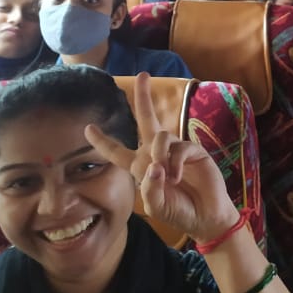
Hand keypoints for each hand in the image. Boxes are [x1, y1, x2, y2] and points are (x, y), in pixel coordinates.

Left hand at [84, 74, 238, 243]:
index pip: (117, 152)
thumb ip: (149, 187)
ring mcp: (176, 150)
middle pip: (146, 119)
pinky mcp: (193, 151)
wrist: (205, 216)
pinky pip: (179, 148)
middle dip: (143, 97)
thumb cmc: (178, 211)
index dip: (102, 141)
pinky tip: (177, 177)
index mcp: (141, 166)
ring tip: (167, 176)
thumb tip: (155, 165)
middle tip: (142, 75)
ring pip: (160, 135)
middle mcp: (156, 153)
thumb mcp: (155, 206)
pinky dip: (175, 163)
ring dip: (159, 154)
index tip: (87, 128)